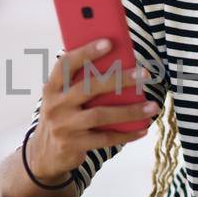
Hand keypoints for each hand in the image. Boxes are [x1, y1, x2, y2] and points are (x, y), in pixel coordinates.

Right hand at [27, 38, 156, 181]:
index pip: (66, 64)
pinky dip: (126, 134)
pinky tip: (142, 129)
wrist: (44, 154)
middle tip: (144, 74)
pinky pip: (104, 138)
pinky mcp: (73, 145)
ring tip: (152, 106)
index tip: (108, 42)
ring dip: (130, 111)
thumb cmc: (63, 116)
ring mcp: (63, 126)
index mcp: (53, 87)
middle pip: (89, 88)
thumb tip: (117, 63)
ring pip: (100, 115)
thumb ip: (80, 82)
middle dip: (119, 79)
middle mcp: (55, 105)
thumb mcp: (62, 98)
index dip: (86, 52)